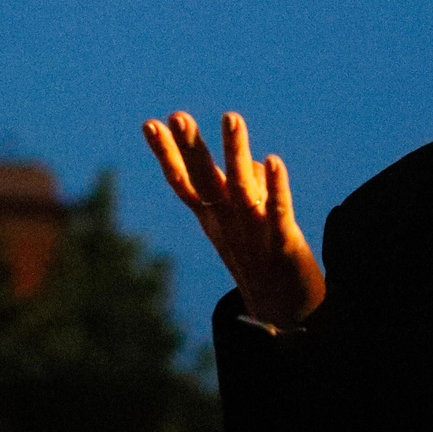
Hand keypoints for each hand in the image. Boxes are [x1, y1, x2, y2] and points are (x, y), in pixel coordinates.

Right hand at [143, 111, 325, 328]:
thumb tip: (255, 161)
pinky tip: (275, 160)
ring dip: (235, 153)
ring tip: (231, 117)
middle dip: (191, 148)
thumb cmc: (261, 262)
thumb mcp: (246, 223)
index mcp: (214, 218)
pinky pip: (278, 211)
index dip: (167, 154)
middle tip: (178, 115)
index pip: (184, 182)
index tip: (150, 124)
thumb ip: (247, 189)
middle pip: (205, 181)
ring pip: (241, 188)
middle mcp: (228, 223)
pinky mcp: (282, 244)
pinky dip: (276, 187)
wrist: (282, 315)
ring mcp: (253, 233)